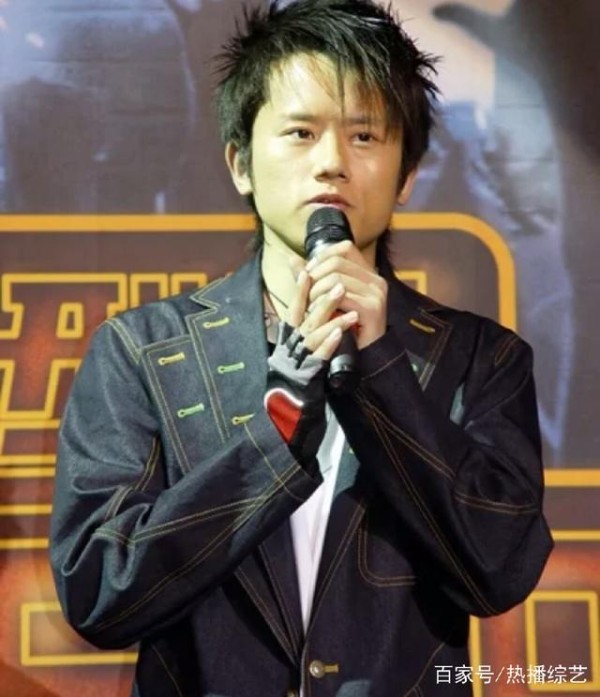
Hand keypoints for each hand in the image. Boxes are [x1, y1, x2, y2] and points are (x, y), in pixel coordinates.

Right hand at [264, 268, 357, 466]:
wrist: (282, 422)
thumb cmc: (292, 388)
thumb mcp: (295, 357)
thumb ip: (300, 335)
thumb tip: (303, 317)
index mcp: (286, 343)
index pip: (293, 310)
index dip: (300, 289)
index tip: (308, 268)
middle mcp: (288, 350)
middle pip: (302, 317)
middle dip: (320, 296)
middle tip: (337, 279)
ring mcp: (296, 364)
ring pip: (311, 334)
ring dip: (329, 316)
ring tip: (347, 302)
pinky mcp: (305, 379)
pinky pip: (318, 358)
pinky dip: (329, 343)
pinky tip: (342, 332)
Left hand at [305, 241, 387, 348]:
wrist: (363, 355)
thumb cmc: (343, 326)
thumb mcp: (325, 299)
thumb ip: (311, 279)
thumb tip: (292, 259)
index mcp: (368, 273)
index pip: (345, 248)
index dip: (322, 257)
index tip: (308, 273)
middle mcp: (375, 280)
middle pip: (337, 262)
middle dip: (315, 277)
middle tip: (306, 295)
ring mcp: (376, 294)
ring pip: (336, 279)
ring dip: (317, 293)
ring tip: (311, 307)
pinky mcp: (372, 308)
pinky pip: (342, 298)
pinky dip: (325, 305)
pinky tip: (319, 315)